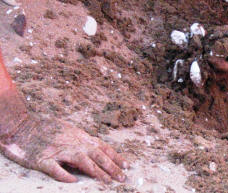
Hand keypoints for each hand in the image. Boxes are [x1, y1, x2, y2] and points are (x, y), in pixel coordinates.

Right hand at [0, 89, 128, 182]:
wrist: (21, 126)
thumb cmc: (45, 128)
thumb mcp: (68, 130)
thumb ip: (81, 140)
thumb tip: (95, 151)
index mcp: (78, 136)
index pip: (101, 146)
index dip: (115, 156)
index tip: (126, 165)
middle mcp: (71, 142)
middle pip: (96, 153)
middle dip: (111, 166)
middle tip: (122, 177)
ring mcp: (57, 150)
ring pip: (81, 159)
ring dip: (95, 171)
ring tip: (106, 182)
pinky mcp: (42, 158)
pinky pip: (54, 168)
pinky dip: (64, 174)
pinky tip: (73, 181)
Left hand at [212, 0, 227, 71]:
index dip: (223, 66)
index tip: (213, 60)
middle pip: (223, 65)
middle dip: (214, 61)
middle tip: (205, 55)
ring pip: (218, 58)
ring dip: (210, 55)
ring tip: (203, 50)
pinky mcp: (224, 45)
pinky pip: (216, 48)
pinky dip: (210, 46)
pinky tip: (205, 42)